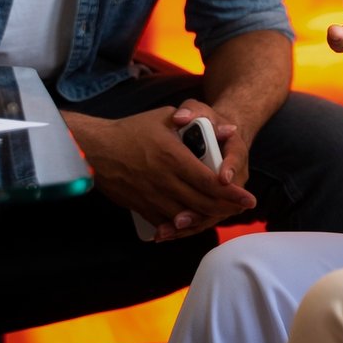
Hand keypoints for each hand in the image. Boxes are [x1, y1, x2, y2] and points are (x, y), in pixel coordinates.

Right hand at [67, 106, 256, 240]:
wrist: (94, 149)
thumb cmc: (132, 130)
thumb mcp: (164, 118)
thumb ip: (194, 121)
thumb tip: (225, 128)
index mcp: (173, 158)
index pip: (210, 181)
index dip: (231, 193)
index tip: (248, 199)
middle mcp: (164, 180)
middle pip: (202, 202)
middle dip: (226, 208)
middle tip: (241, 208)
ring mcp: (151, 196)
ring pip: (185, 216)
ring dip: (205, 219)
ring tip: (222, 215)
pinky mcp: (139, 206)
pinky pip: (165, 221)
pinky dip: (180, 225)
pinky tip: (192, 223)